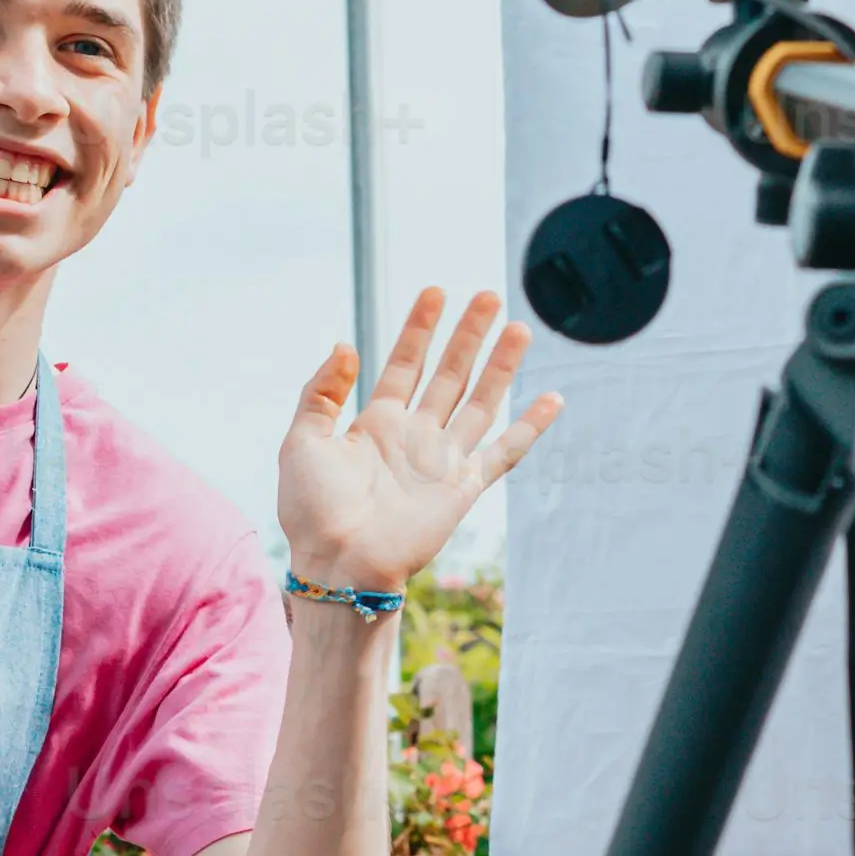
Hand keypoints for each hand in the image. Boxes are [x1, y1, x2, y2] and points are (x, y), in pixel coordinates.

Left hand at [277, 287, 560, 595]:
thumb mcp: (302, 439)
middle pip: (449, 374)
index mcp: (376, 424)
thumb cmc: (312, 510)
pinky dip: (531, 428)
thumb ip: (321, 391)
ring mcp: (442, 461)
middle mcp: (415, 437)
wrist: (338, 563)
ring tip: (519, 327)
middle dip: (469, 335)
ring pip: (480, 401)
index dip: (420, 328)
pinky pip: (505, 453)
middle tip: (489, 296)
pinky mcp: (463, 488)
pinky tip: (553, 399)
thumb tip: (345, 346)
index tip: (436, 292)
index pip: (405, 364)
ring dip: (501, 366)